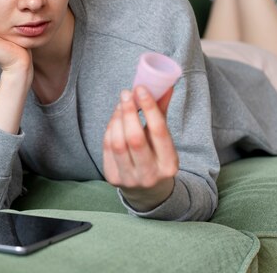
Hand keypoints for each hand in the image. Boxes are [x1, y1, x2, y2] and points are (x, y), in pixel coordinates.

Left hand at [102, 86, 178, 211]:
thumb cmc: (157, 157)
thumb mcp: (164, 140)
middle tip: (126, 93)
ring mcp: (129, 178)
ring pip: (117, 143)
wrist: (147, 191)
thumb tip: (166, 85)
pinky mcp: (112, 178)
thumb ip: (162, 114)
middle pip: (134, 138)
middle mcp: (150, 174)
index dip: (149, 108)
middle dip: (129, 112)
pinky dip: (110, 129)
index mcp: (169, 164)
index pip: (159, 132)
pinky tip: (115, 118)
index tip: (141, 89)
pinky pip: (106, 148)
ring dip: (117, 119)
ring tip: (121, 104)